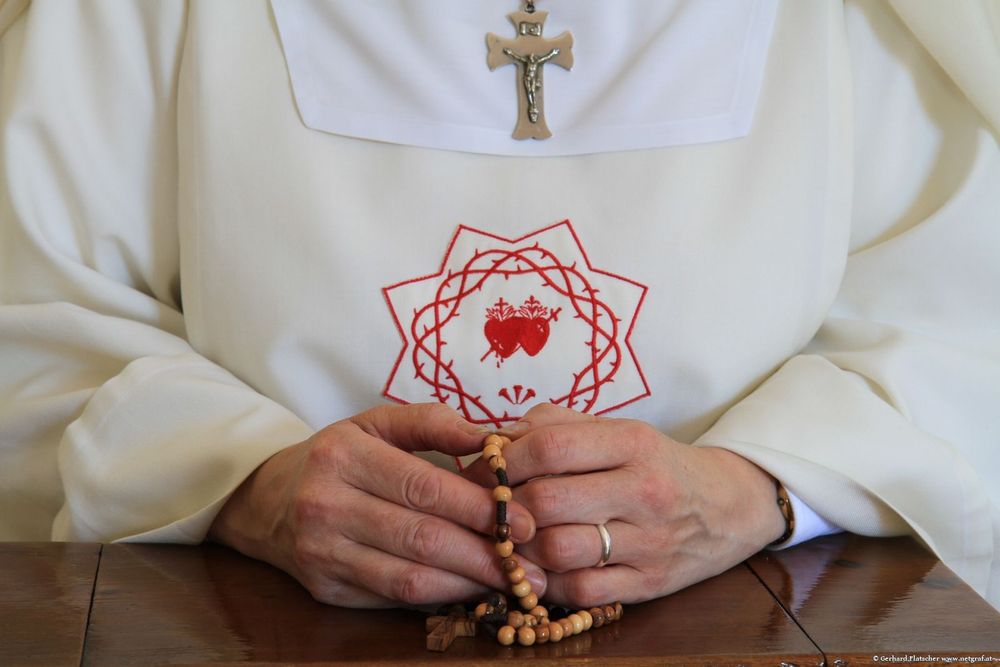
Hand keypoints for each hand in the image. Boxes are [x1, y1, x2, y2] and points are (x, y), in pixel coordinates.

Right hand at [208, 403, 544, 607]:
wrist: (268, 499)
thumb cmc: (338, 456)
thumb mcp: (376, 423)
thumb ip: (434, 424)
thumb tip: (496, 439)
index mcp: (343, 456)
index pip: (424, 487)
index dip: (479, 508)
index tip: (524, 521)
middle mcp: (325, 506)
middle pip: (422, 538)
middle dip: (485, 555)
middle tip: (532, 565)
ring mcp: (322, 553)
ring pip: (411, 578)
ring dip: (470, 584)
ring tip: (514, 585)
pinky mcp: (326, 589)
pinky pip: (395, 597)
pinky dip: (440, 596)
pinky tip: (472, 590)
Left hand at [463, 403, 784, 607]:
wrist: (731, 507)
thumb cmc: (657, 465)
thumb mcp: (619, 432)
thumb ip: (558, 425)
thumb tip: (499, 437)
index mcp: (632, 443)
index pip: (549, 447)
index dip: (503, 459)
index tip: (484, 468)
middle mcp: (643, 490)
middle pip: (546, 500)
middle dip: (506, 505)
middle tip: (492, 507)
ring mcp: (648, 542)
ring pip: (557, 549)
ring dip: (522, 546)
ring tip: (513, 537)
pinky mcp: (649, 584)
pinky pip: (580, 590)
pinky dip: (548, 582)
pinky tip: (541, 567)